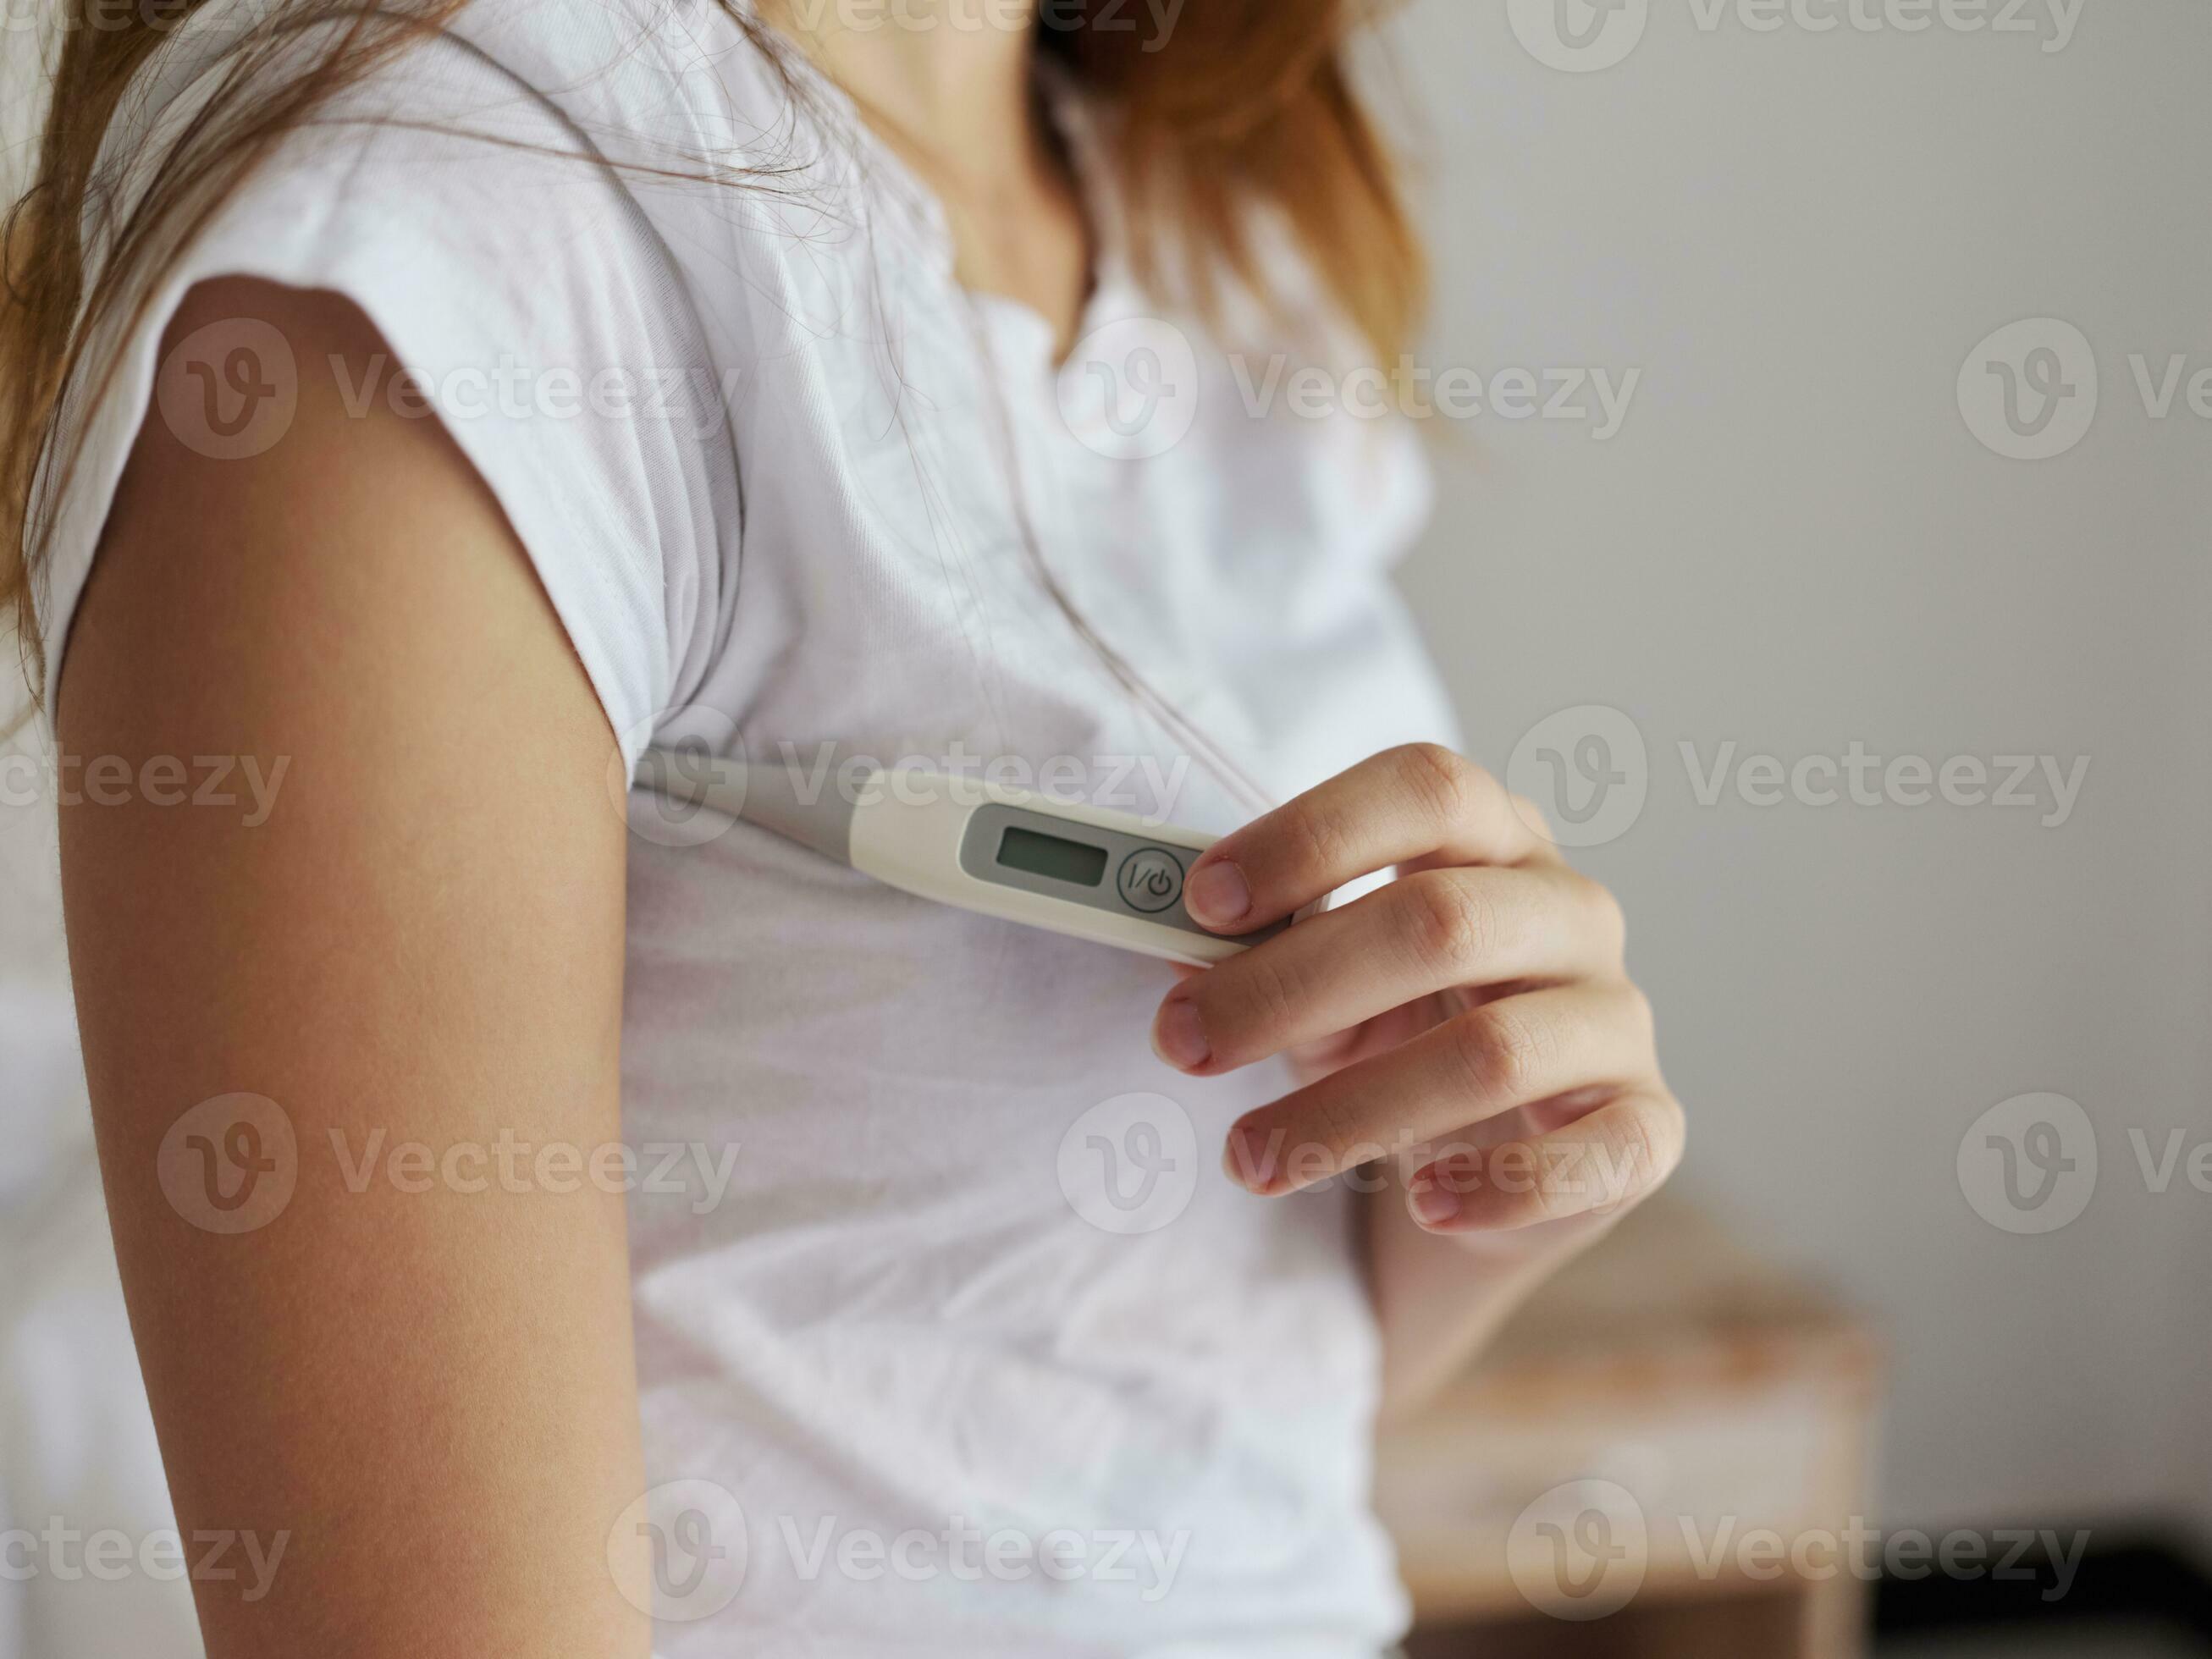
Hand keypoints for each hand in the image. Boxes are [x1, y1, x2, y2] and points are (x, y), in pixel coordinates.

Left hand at [1151, 744, 1683, 1248]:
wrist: (1478, 1163)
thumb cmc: (1389, 1035)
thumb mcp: (1318, 982)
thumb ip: (1263, 946)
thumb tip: (1170, 931)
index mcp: (1493, 841)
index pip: (1427, 790)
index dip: (1313, 834)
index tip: (1204, 900)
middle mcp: (1570, 912)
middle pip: (1443, 921)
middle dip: (1292, 985)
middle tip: (1186, 1042)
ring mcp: (1616, 1019)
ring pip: (1494, 1051)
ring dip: (1349, 1110)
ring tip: (1249, 1157)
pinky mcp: (1646, 1127)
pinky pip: (1592, 1155)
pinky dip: (1498, 1186)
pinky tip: (1422, 1204)